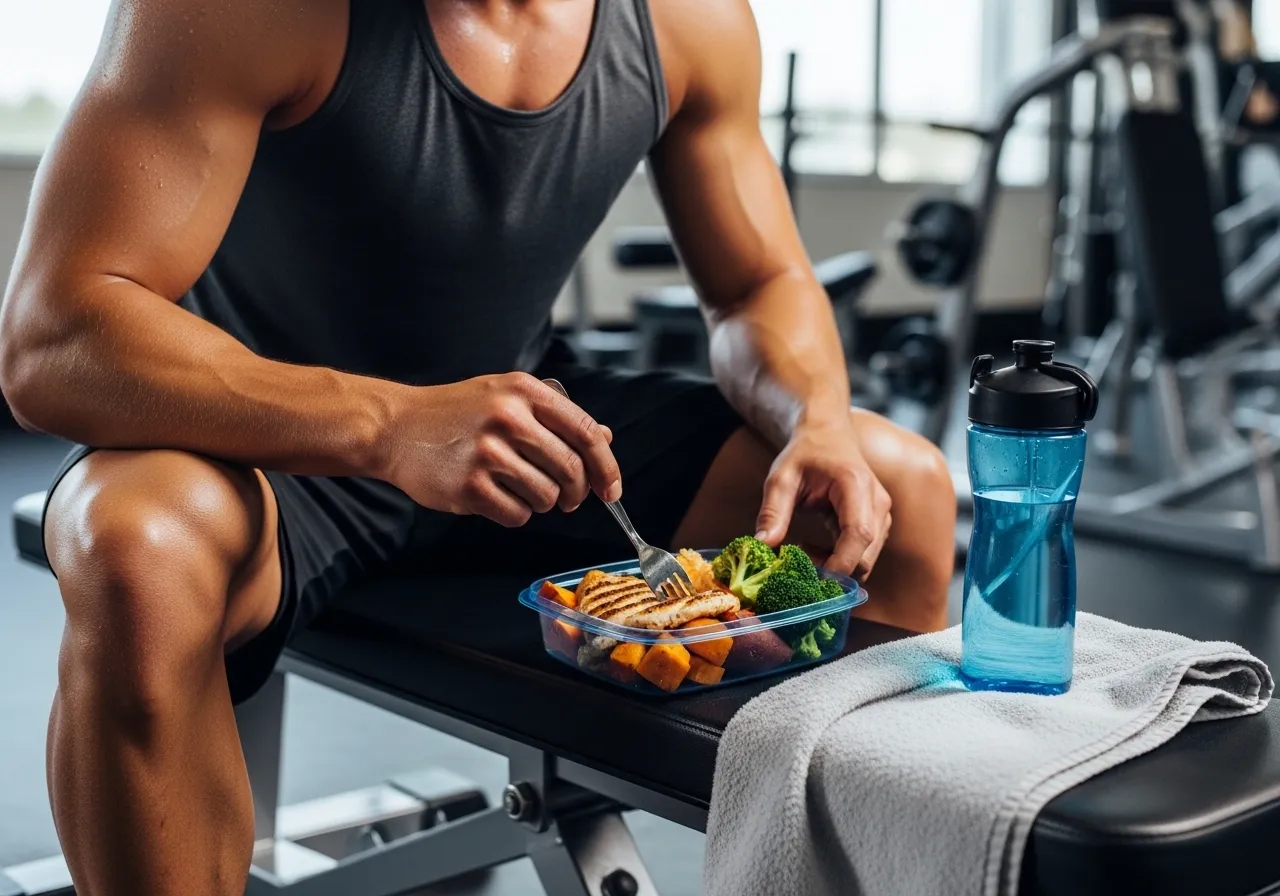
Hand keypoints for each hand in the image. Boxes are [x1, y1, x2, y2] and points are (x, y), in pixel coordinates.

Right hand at [381, 373, 620, 526]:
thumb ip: (556, 417)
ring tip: (519, 488)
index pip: (586, 432)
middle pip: (571, 469)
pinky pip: (517, 515)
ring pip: (547, 496)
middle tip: (568, 499)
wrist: (395, 427)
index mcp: (524, 391)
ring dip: (541, 502)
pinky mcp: (469, 487)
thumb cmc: (457, 413)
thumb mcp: (507, 398)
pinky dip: (514, 513)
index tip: (612, 489)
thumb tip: (605, 439)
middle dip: (576, 492)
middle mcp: (509, 418)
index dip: (607, 466)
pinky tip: (495, 496)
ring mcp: (487, 453)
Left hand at [754, 417, 891, 579]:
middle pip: (866, 556)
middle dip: (833, 570)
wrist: (827, 434)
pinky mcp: (877, 524)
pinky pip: (863, 554)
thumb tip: (762, 545)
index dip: (839, 563)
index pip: (858, 535)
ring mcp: (882, 514)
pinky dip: (840, 559)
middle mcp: (877, 502)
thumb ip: (773, 511)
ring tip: (803, 550)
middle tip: (797, 562)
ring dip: (836, 566)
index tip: (811, 577)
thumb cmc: (805, 453)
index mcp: (855, 486)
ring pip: (866, 560)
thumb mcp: (781, 478)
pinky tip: (814, 547)